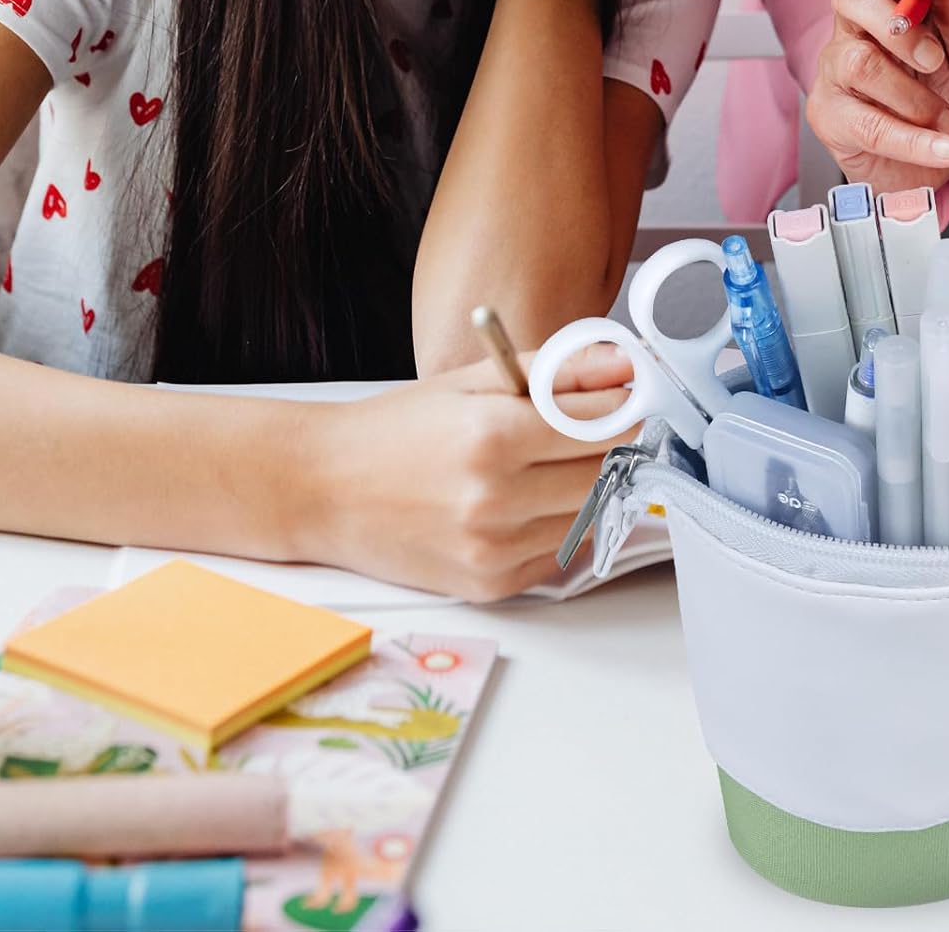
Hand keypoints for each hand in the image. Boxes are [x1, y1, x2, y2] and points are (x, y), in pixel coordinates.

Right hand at [298, 345, 632, 601]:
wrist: (323, 489)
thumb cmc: (395, 428)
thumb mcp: (473, 381)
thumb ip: (555, 371)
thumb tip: (626, 363)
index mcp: (492, 436)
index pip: (601, 426)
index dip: (619, 409)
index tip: (621, 401)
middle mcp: (496, 499)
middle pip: (603, 473)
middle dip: (601, 448)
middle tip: (575, 431)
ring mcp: (493, 548)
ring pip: (586, 515)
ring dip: (577, 489)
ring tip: (532, 468)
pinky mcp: (490, 584)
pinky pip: (557, 554)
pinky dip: (552, 528)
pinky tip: (515, 504)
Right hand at [806, 0, 948, 194]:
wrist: (939, 162)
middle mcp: (856, 26)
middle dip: (896, 23)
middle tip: (935, 58)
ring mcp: (836, 69)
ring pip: (859, 62)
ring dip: (914, 95)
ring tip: (946, 119)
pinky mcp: (829, 114)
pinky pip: (866, 123)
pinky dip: (913, 140)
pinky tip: (943, 147)